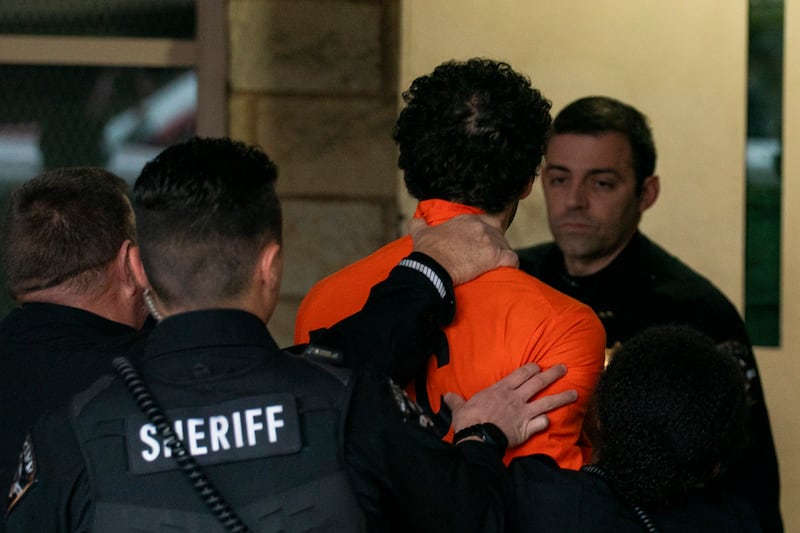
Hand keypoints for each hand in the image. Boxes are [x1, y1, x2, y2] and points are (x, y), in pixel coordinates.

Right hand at [408, 214, 517, 284]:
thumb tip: (415, 220)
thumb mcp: (421, 233)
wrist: (433, 268)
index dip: (485, 231)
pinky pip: (512, 259)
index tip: (482, 240)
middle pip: (498, 232)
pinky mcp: (495, 257)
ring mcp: (490, 242)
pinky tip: (507, 269)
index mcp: (467, 220)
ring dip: (501, 254)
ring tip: (494, 265)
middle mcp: (481, 227)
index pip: (485, 220)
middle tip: (486, 254)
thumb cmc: (428, 251)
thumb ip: (419, 224)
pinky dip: (511, 264)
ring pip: (505, 246)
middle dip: (494, 243)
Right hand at [445, 363, 576, 447]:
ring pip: (547, 402)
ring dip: (562, 396)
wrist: (477, 437)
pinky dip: (547, 421)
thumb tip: (446, 396)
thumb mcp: (460, 407)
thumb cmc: (468, 420)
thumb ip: (456, 400)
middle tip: (565, 368)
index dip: (532, 369)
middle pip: (538, 383)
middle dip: (553, 374)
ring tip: (575, 392)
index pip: (521, 374)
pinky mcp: (526, 429)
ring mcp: (523, 413)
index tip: (539, 366)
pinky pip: (541, 423)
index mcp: (501, 389)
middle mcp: (516, 399)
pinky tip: (550, 421)